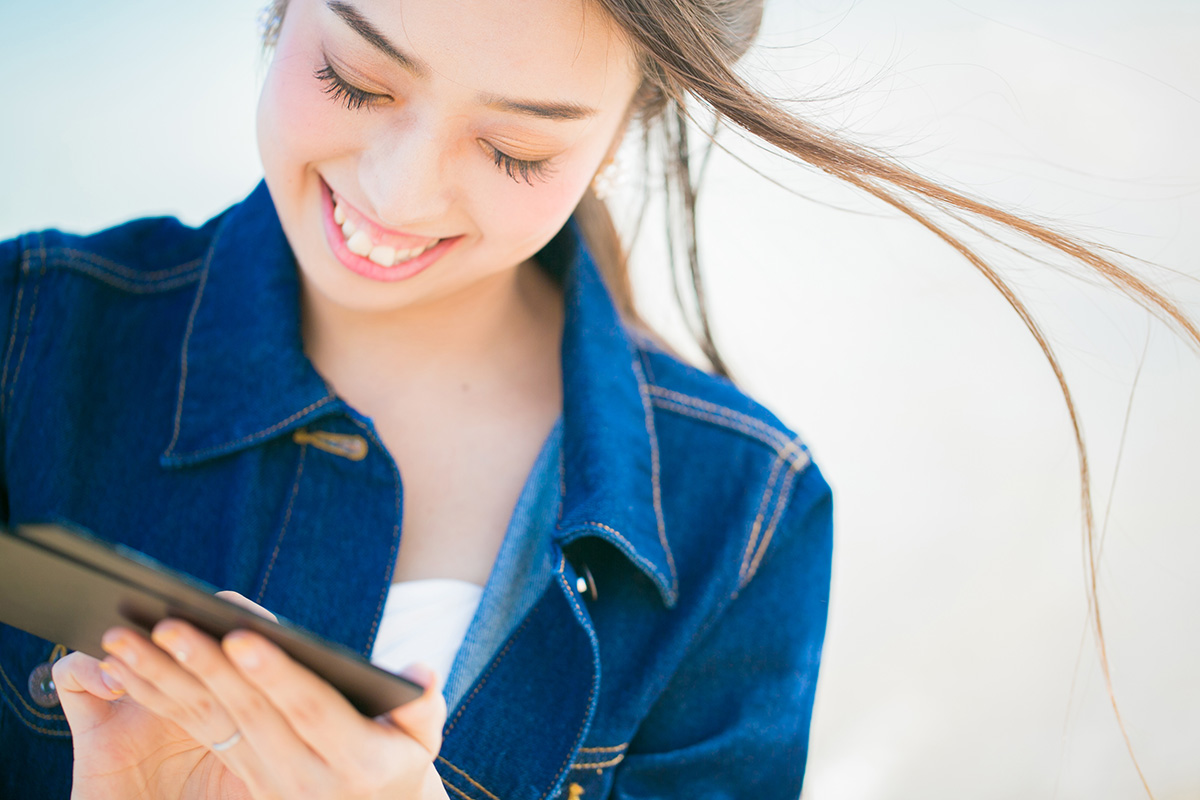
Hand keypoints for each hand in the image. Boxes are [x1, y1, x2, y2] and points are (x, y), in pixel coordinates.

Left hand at [53, 591, 448, 798]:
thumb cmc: (401, 760)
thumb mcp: (423, 740)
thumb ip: (423, 706)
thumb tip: (418, 674)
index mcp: (355, 762)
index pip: (309, 710)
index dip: (275, 673)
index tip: (243, 635)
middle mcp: (302, 776)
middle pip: (248, 713)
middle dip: (205, 667)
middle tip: (171, 625)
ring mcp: (265, 777)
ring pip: (210, 721)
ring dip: (164, 679)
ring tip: (127, 639)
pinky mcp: (238, 770)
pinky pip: (195, 728)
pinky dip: (157, 693)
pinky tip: (127, 662)